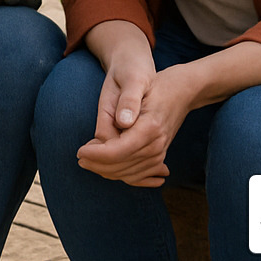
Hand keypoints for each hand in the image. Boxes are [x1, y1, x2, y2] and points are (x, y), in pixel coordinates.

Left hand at [78, 63, 197, 186]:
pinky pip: (140, 176)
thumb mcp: (138, 84)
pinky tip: (109, 173)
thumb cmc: (154, 85)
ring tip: (89, 162)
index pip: (117, 152)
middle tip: (80, 157)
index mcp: (149, 128)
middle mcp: (156, 145)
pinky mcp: (159, 156)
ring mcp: (159, 153)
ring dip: (106, 171)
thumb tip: (122, 123)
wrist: (180, 91)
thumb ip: (128, 102)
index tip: (79, 151)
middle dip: (97, 165)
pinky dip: (123, 176)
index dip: (95, 154)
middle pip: (121, 166)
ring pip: (129, 174)